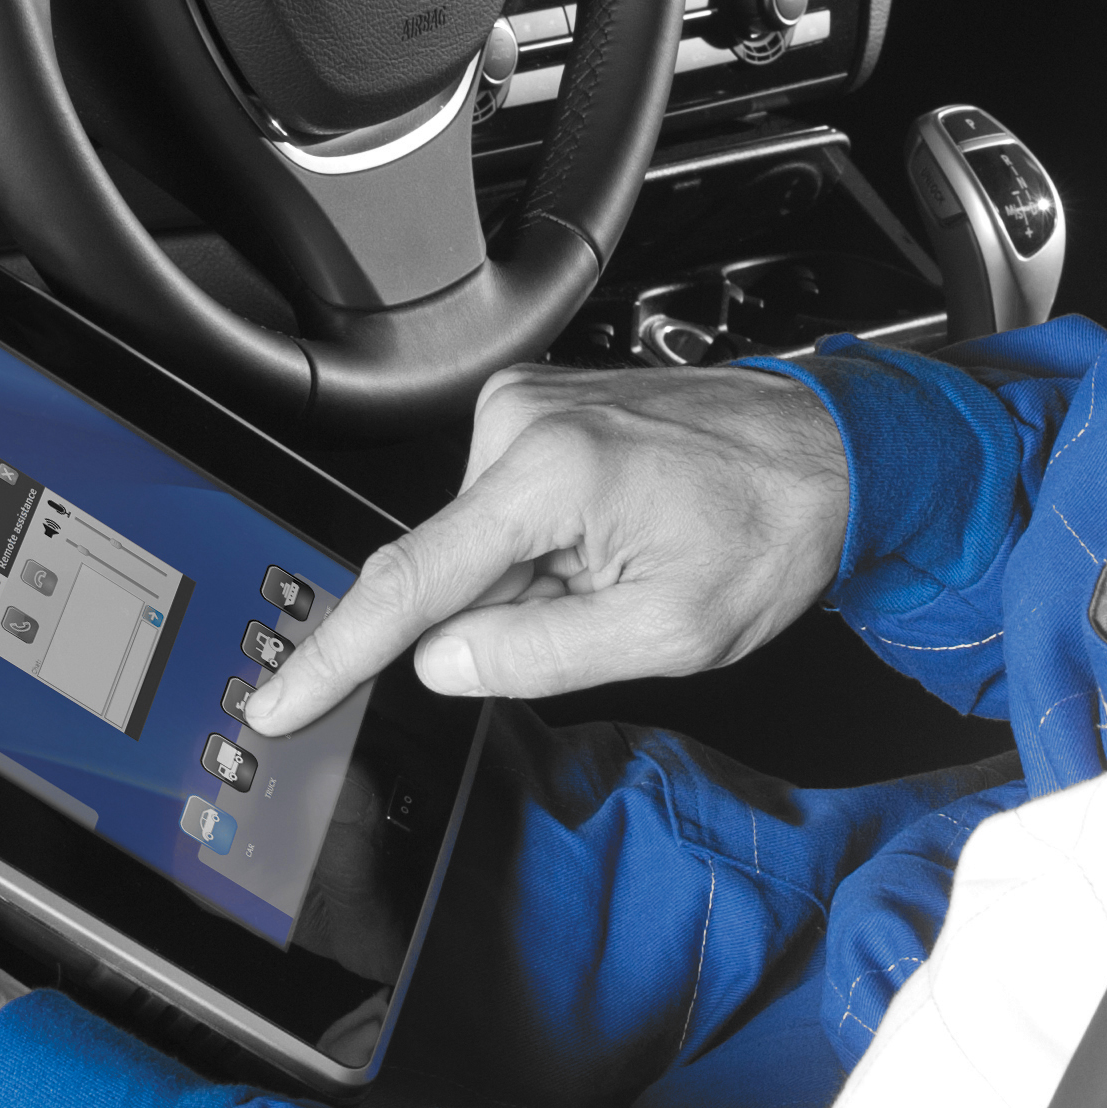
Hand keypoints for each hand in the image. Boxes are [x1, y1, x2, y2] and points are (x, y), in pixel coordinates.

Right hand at [239, 365, 846, 733]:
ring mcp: (524, 408)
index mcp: (547, 473)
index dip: (334, 656)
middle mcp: (519, 422)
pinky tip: (611, 543)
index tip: (278, 698)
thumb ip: (540, 655)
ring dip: (529, 583)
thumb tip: (442, 664)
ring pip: (475, 545)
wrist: (828, 456)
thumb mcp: (667, 633)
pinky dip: (540, 550)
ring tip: (624, 570)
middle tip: (602, 613)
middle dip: (496, 616)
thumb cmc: (767, 529)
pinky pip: (500, 510)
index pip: (408, 585)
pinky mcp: (535, 411)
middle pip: (445, 567)